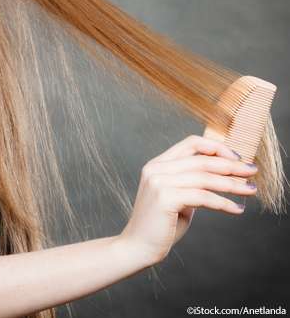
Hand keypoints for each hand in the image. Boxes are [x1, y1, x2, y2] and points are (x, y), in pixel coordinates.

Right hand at [119, 135, 257, 264]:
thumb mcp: (177, 197)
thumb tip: (222, 175)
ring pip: (204, 178)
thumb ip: (191, 183)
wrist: (138, 246)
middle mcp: (156, 168)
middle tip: (252, 172)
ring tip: (250, 190)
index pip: (191, 143)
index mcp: (157, 163)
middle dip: (231, 165)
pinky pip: (202, 196)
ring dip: (231, 184)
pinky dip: (223, 202)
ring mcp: (158, 182)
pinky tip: (237, 209)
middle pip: (201, 159)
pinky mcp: (164, 198)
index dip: (216, 147)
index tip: (237, 158)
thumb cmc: (161, 224)